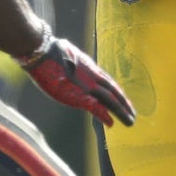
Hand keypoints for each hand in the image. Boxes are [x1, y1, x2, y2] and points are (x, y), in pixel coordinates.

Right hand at [18, 34, 134, 126]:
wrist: (42, 52)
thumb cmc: (49, 53)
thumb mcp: (65, 56)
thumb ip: (73, 63)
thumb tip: (70, 55)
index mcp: (90, 68)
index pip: (108, 82)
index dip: (117, 92)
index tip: (124, 101)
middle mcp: (93, 77)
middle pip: (114, 92)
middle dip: (124, 104)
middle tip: (133, 115)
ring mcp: (88, 85)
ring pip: (110, 100)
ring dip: (121, 112)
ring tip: (130, 121)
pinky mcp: (79, 94)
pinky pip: (96, 107)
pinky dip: (104, 115)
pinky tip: (111, 123)